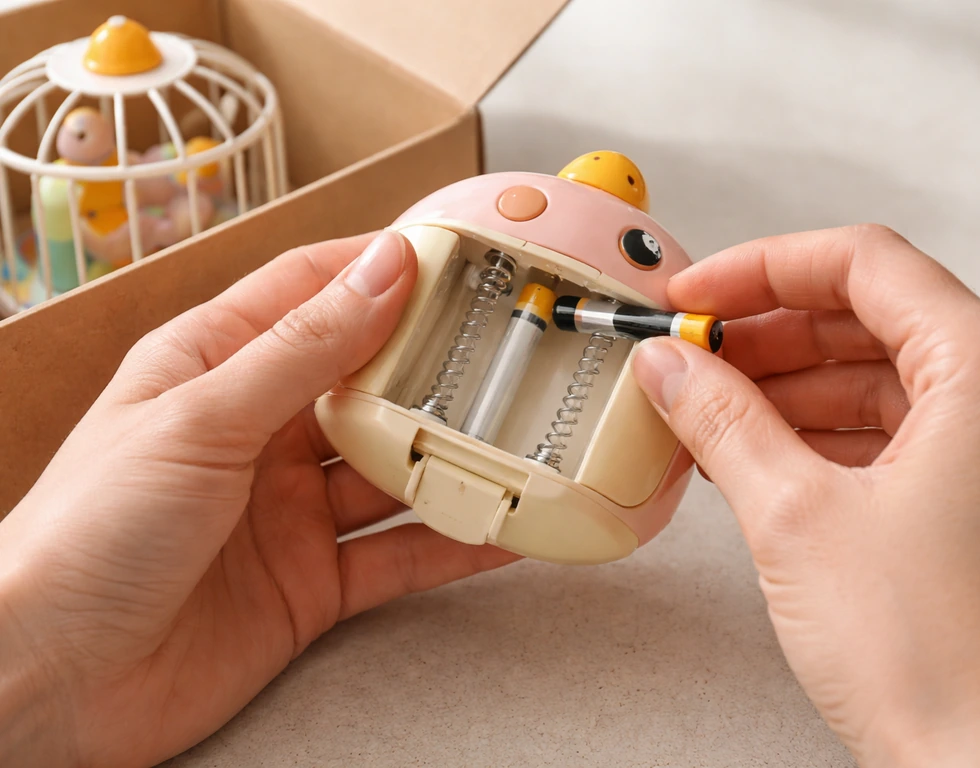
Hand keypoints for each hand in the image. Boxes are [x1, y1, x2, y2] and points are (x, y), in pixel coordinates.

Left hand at [0, 231, 518, 767]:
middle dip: (430, 365)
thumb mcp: (200, 419)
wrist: (55, 681)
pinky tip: (501, 528)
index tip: (451, 256)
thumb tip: (381, 271)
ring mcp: (288, 508)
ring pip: (390, 469)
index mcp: (214, 367)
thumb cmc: (87, 534)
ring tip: (518, 435)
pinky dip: (451, 543)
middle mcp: (258, 432)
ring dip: (450, 456)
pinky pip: (397, 553)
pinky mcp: (312, 579)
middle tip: (504, 347)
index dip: (377, 268)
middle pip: (364, 381)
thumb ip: (300, 349)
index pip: (308, 291)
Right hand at [633, 225, 979, 766]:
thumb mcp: (797, 518)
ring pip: (865, 375)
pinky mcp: (962, 495)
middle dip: (761, 333)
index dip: (761, 268)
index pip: (861, 262)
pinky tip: (747, 450)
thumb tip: (669, 367)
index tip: (696, 296)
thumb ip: (721, 421)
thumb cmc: (946, 664)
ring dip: (776, 385)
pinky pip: (875, 430)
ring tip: (701, 406)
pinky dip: (805, 431)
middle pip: (861, 315)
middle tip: (687, 353)